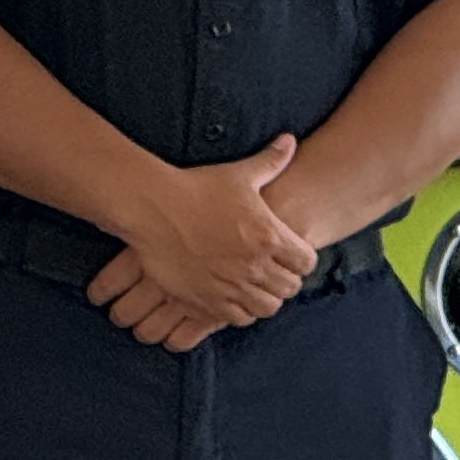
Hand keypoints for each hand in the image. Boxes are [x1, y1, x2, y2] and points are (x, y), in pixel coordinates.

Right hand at [91, 137, 308, 351]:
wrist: (153, 209)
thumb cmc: (196, 188)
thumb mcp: (239, 174)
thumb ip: (271, 161)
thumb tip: (289, 141)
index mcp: (270, 236)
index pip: (306, 262)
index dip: (302, 259)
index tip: (290, 255)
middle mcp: (254, 266)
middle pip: (288, 288)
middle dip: (284, 281)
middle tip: (271, 273)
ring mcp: (229, 286)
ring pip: (265, 307)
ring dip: (263, 299)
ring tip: (253, 289)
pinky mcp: (204, 300)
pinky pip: (236, 318)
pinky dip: (238, 311)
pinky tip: (231, 297)